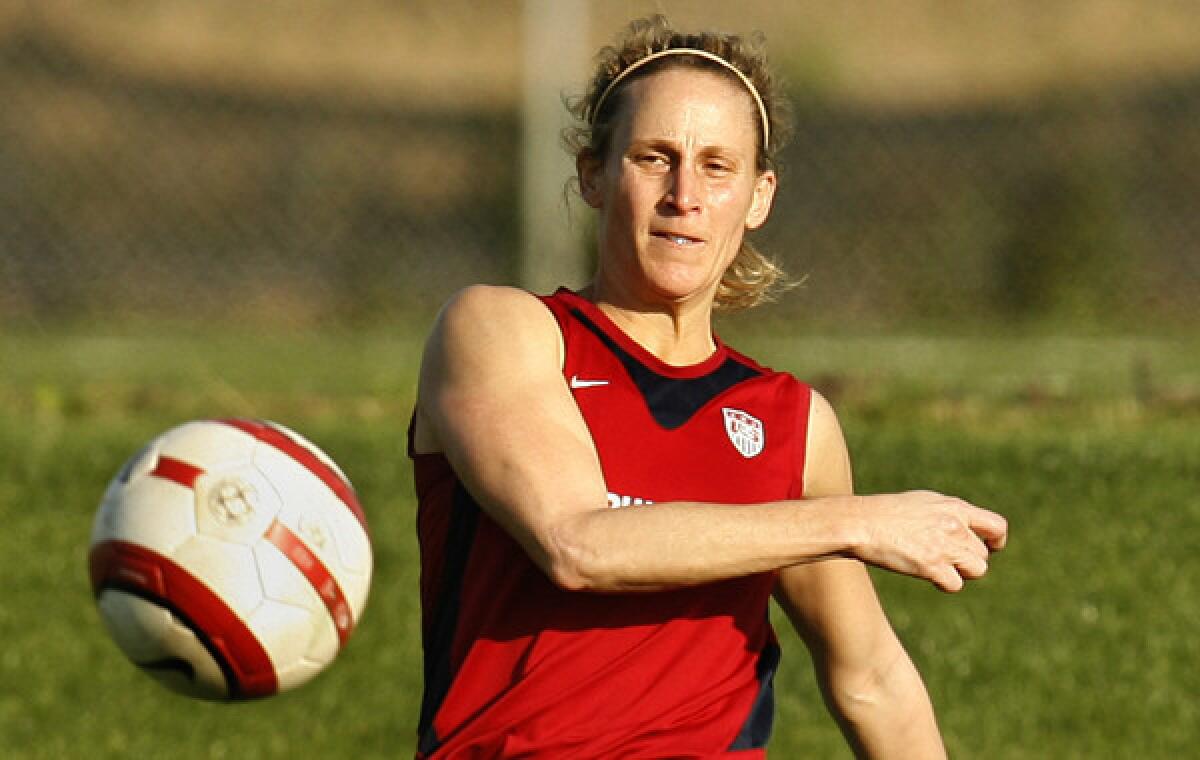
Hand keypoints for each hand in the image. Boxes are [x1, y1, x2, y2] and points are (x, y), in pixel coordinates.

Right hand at [848, 491, 1007, 591]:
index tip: (988, 548)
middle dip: (967, 561)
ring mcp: (944, 546)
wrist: (859, 523)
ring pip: (976, 570)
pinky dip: (944, 584)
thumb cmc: (884, 513)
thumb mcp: (922, 503)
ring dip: (959, 573)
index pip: (996, 526)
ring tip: (936, 567)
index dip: (996, 541)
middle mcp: (954, 525)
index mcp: (954, 507)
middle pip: (983, 555)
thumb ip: (948, 514)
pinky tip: (927, 576)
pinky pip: (955, 584)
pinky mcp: (932, 566)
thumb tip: (966, 530)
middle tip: (943, 559)